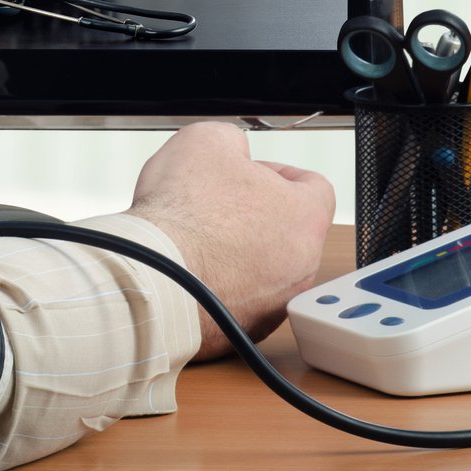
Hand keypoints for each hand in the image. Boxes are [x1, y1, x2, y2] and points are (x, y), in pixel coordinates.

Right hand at [124, 122, 334, 361]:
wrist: (155, 277)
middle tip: (216, 203)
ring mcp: (275, 303)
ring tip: (198, 238)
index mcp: (304, 217)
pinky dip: (220, 284)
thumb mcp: (206, 141)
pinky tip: (190, 267)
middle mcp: (301, 266)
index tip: (253, 172)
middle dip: (253, 213)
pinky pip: (240, 298)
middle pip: (287, 229)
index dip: (279, 171)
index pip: (314, 186)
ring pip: (265, 268)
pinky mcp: (245, 330)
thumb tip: (230, 153)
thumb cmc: (184, 218)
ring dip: (237, 252)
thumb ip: (231, 141)